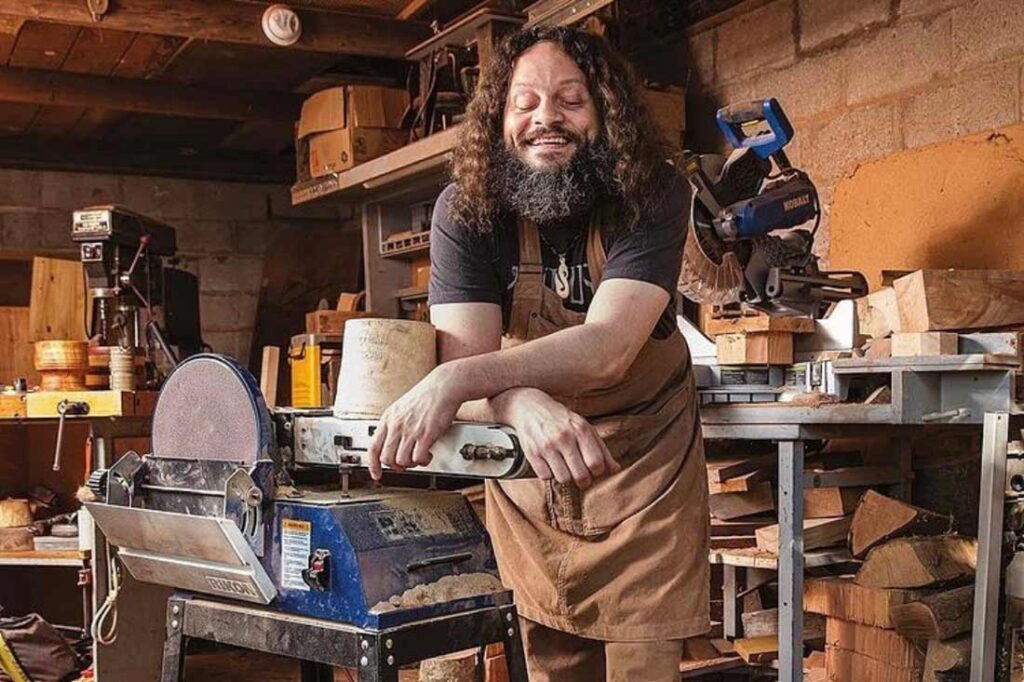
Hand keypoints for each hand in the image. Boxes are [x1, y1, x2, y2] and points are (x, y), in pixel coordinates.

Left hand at [368, 365, 461, 479]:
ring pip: (401, 461)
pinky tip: (428, 454)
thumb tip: (393, 441)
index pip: (373, 447)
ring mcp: (410, 430)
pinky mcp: (426, 435)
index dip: (373, 465)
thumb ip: (395, 423)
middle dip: (396, 466)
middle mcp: (397, 425)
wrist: (444, 386)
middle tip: (405, 464)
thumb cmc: (427, 395)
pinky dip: (423, 461)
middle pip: (386, 458)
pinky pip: (418, 458)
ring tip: (419, 457)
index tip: (376, 474)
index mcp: (388, 418)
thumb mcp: (402, 407)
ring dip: (411, 464)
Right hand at [500, 388, 620, 488]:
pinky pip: (545, 477)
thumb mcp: (585, 428)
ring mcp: (546, 445)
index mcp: (580, 429)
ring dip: (565, 477)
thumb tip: (615, 469)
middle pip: (581, 475)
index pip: (596, 463)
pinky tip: (549, 463)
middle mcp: (564, 437)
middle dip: (584, 480)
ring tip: (564, 467)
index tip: (594, 469)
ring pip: (563, 479)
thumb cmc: (562, 420)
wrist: (529, 406)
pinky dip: (549, 474)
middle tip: (581, 476)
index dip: (598, 472)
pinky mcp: (531, 453)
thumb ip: (601, 449)